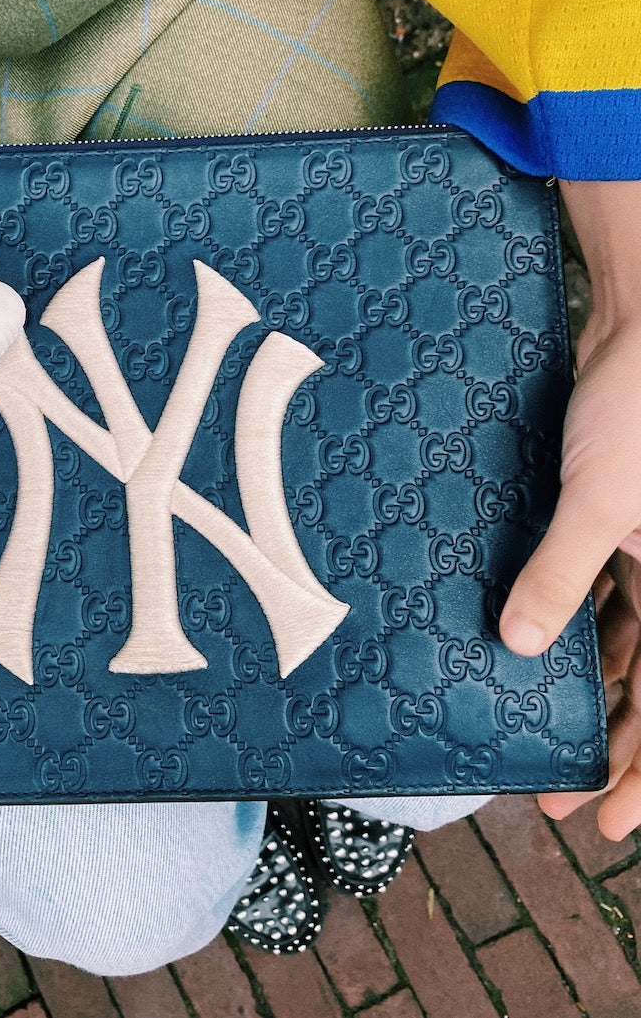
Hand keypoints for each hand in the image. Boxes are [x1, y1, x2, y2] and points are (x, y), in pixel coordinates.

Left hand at [500, 180, 640, 837]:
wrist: (637, 332)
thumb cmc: (635, 410)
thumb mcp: (602, 502)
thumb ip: (562, 574)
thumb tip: (523, 647)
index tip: (610, 821)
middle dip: (617, 749)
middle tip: (564, 799)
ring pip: (628, 648)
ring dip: (594, 694)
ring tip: (546, 738)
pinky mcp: (614, 523)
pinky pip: (604, 595)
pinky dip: (580, 630)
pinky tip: (543, 659)